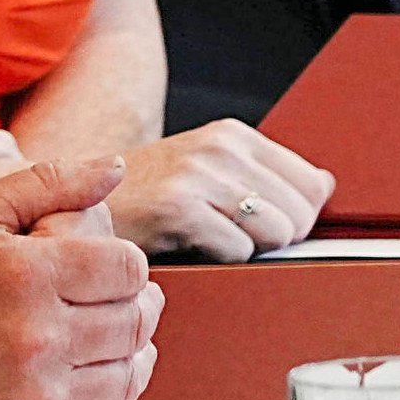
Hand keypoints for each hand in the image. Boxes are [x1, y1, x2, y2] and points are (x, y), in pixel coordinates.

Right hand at [0, 158, 161, 399]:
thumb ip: (47, 184)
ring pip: (126, 372)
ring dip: (131, 353)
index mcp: (29, 271)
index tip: (110, 269)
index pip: (128, 268)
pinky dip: (115, 397)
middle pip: (133, 320)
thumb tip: (112, 169)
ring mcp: (39, 385)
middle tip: (117, 301)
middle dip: (134, 307)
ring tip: (112, 338)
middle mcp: (39, 330)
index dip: (127, 265)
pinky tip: (98, 377)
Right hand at [99, 121, 335, 259]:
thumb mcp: (206, 173)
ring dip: (248, 253)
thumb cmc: (143, 201)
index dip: (297, 219)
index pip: (312, 184)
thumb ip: (264, 177)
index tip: (265, 231)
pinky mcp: (179, 207)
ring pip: (276, 234)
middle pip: (301, 214)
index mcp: (231, 136)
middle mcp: (219, 148)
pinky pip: (239, 252)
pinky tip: (189, 252)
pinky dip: (220, 264)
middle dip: (276, 240)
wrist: (74, 208)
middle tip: (228, 242)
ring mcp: (199, 175)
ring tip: (208, 245)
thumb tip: (324, 186)